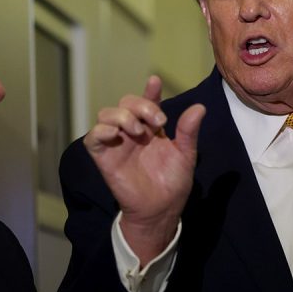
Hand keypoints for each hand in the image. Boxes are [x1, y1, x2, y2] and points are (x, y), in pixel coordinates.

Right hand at [83, 75, 205, 265]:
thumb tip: (200, 108)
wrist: (161, 210)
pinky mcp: (104, 157)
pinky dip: (101, 130)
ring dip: (122, 116)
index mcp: (152, 129)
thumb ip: (188, 131)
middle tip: (158, 122)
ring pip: (106, 113)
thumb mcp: (186, 155)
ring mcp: (117, 143)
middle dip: (141, 105)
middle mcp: (132, 132)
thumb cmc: (173, 183)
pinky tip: (117, 135)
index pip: (147, 102)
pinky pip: (92, 137)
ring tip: (138, 131)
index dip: (150, 91)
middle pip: (125, 103)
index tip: (155, 82)